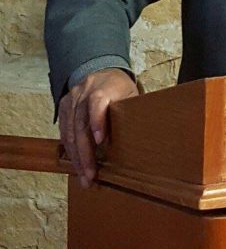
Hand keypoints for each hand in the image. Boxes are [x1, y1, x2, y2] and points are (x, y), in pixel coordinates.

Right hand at [59, 69, 137, 187]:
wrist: (102, 70)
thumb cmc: (120, 89)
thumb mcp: (131, 95)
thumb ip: (130, 113)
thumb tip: (139, 140)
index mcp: (104, 88)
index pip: (98, 102)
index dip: (98, 121)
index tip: (100, 141)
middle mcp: (84, 93)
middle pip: (81, 124)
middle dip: (85, 152)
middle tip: (91, 175)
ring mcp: (71, 100)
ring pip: (70, 131)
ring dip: (76, 157)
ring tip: (84, 177)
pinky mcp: (63, 107)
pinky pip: (64, 132)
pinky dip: (70, 150)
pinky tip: (76, 165)